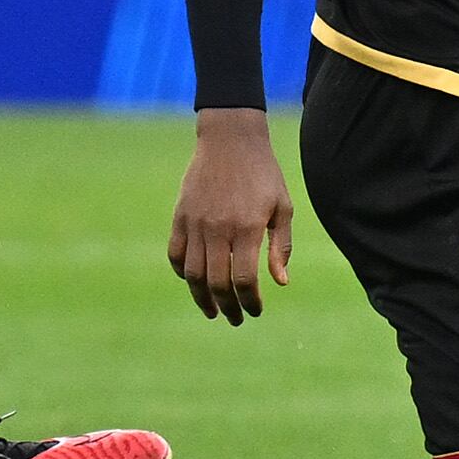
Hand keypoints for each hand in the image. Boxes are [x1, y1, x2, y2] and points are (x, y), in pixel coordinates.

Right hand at [171, 108, 294, 323]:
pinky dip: (182, 273)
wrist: (230, 139)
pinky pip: (175, 254)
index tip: (255, 311)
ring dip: (202, 298)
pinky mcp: (180, 216)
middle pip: (217, 283)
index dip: (249, 301)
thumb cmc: (263, 174)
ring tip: (213, 311)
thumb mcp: (283, 207)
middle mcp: (219, 229)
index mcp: (248, 228)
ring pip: (192, 274)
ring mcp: (196, 223)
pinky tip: (194, 282)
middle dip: (228, 308)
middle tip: (236, 318)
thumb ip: (280, 246)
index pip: (243, 279)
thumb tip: (280, 283)